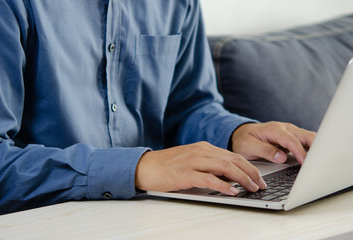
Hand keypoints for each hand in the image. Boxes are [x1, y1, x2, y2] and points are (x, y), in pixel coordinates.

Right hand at [135, 141, 266, 195]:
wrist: (146, 166)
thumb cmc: (168, 165)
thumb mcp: (192, 160)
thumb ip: (209, 165)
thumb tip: (229, 176)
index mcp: (204, 148)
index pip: (233, 155)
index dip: (249, 166)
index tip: (259, 178)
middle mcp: (201, 152)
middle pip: (233, 160)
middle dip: (250, 172)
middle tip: (261, 185)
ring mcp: (193, 161)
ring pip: (224, 167)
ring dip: (241, 178)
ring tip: (252, 188)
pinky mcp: (185, 174)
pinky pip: (208, 179)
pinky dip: (223, 185)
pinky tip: (232, 191)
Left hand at [232, 122, 315, 163]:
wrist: (241, 133)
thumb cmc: (244, 140)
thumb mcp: (248, 146)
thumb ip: (264, 151)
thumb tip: (282, 157)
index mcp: (273, 129)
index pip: (291, 140)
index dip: (299, 152)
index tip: (305, 163)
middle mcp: (284, 128)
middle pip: (306, 136)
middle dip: (316, 147)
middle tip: (321, 162)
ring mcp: (290, 132)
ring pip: (309, 137)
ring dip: (318, 147)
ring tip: (324, 161)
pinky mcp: (293, 137)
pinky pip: (306, 141)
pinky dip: (314, 148)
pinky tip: (318, 158)